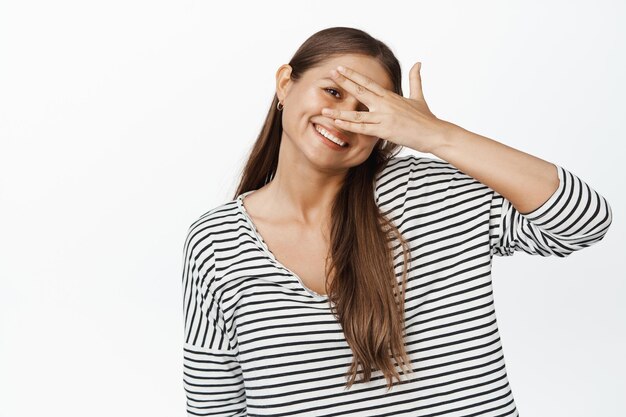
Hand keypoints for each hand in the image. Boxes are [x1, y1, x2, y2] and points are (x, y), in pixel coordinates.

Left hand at [322, 62, 453, 153]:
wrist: (435, 133)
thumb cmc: (427, 118)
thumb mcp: (419, 97)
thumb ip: (415, 79)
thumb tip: (418, 62)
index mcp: (390, 96)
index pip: (368, 82)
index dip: (353, 75)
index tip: (341, 68)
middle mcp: (385, 104)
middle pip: (360, 91)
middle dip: (344, 82)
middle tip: (331, 74)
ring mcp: (384, 117)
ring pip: (356, 114)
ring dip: (339, 112)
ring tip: (323, 110)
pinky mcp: (385, 130)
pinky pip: (362, 128)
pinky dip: (349, 126)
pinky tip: (337, 123)